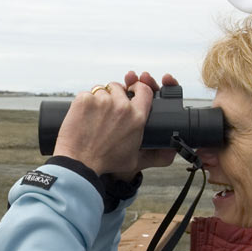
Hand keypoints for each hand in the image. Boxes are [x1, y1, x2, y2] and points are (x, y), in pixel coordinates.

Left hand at [52, 71, 179, 177]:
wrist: (80, 163)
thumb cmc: (106, 163)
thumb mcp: (135, 160)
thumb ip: (155, 155)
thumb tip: (171, 151)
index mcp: (137, 117)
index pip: (144, 90)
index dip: (138, 87)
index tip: (132, 90)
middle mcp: (122, 106)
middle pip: (120, 87)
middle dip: (115, 94)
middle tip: (108, 108)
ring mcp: (102, 101)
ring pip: (101, 89)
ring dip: (99, 99)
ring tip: (94, 116)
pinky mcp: (84, 100)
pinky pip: (86, 94)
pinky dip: (84, 103)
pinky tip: (83, 117)